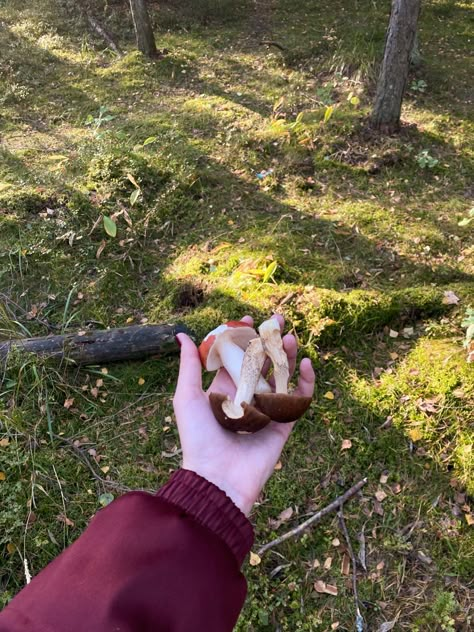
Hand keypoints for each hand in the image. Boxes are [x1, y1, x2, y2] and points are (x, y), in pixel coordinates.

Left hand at [173, 315, 314, 515]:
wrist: (217, 477)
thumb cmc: (197, 437)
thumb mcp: (186, 397)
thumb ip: (189, 365)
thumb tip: (182, 334)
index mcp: (224, 388)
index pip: (237, 357)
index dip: (243, 336)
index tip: (248, 317)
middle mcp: (246, 396)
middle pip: (262, 362)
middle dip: (270, 340)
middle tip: (278, 320)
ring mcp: (266, 409)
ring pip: (281, 376)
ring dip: (287, 356)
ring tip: (291, 338)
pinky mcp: (283, 424)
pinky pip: (298, 399)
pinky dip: (306, 381)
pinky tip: (306, 363)